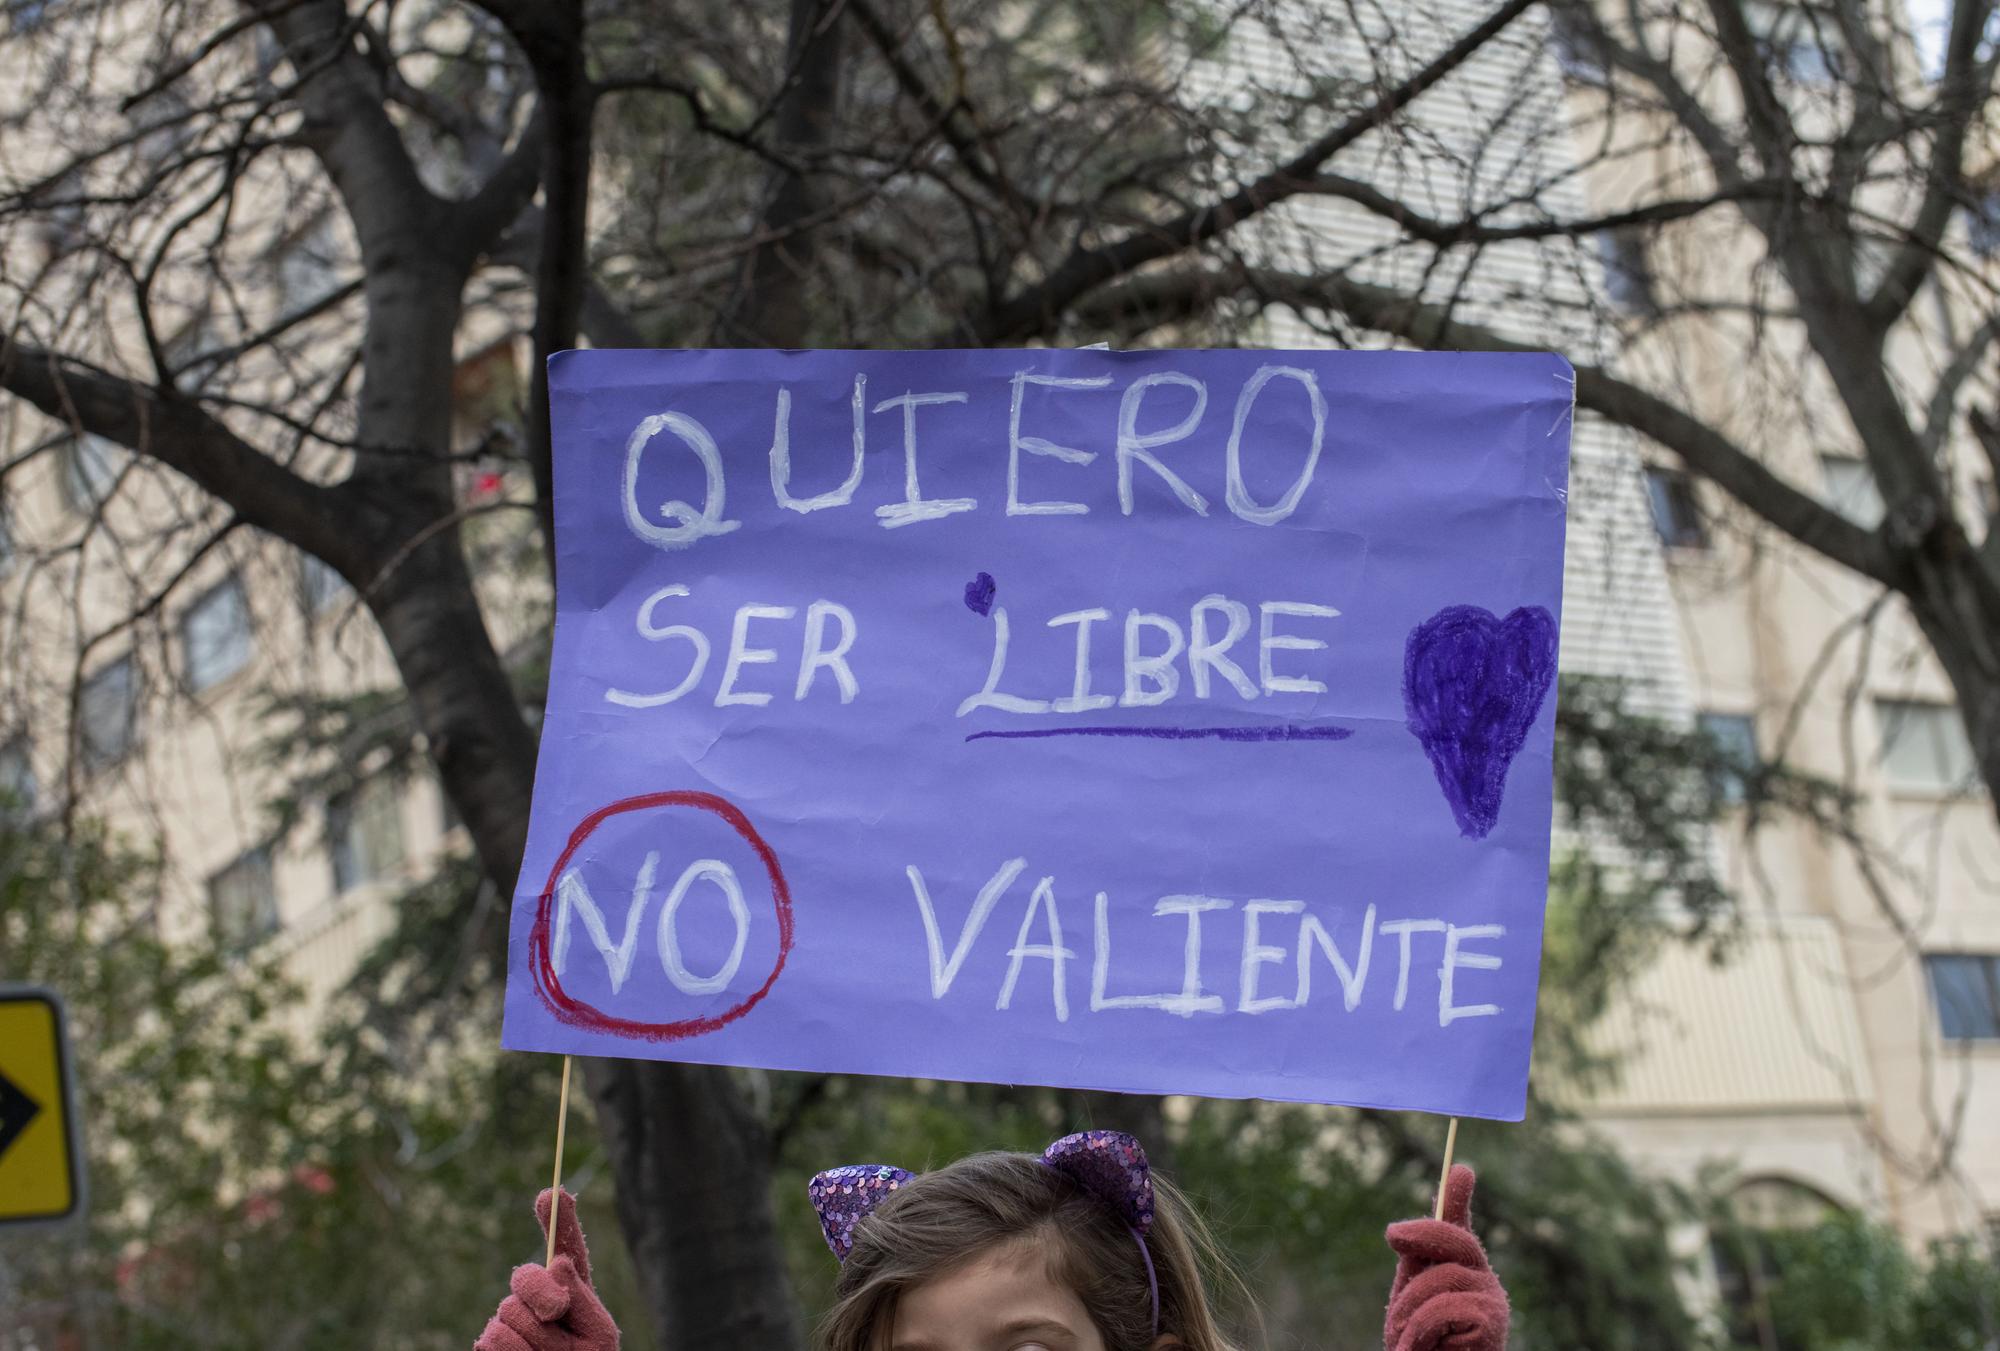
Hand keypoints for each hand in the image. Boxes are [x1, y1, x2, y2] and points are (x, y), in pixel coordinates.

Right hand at [475, 1188, 620, 1350]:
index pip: (565, 1247)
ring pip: (509, 1312)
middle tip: (558, 1316)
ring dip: (537, 1341)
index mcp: (572, 1290)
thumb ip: (582, 1299)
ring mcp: (510, 1319)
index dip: (558, 1218)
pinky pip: (493, 1339)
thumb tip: (559, 1263)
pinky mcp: (488, 1345)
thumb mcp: (598, 1335)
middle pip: (526, 1277)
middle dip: (543, 1295)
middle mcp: (537, 1298)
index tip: (551, 1193)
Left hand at [1383, 1165, 1508, 1350]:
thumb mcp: (1411, 1290)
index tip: (1461, 1169)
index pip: (1461, 1228)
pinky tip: (1425, 1349)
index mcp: (1462, 1267)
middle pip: (1452, 1237)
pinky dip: (1421, 1331)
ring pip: (1438, 1278)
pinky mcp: (1492, 1324)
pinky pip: (1443, 1309)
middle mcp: (1483, 1278)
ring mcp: (1493, 1300)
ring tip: (1408, 1339)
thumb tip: (1433, 1197)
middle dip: (1417, 1234)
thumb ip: (1419, 1250)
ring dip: (1408, 1312)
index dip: (1460, 1198)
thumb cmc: (1418, 1341)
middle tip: (1392, 1234)